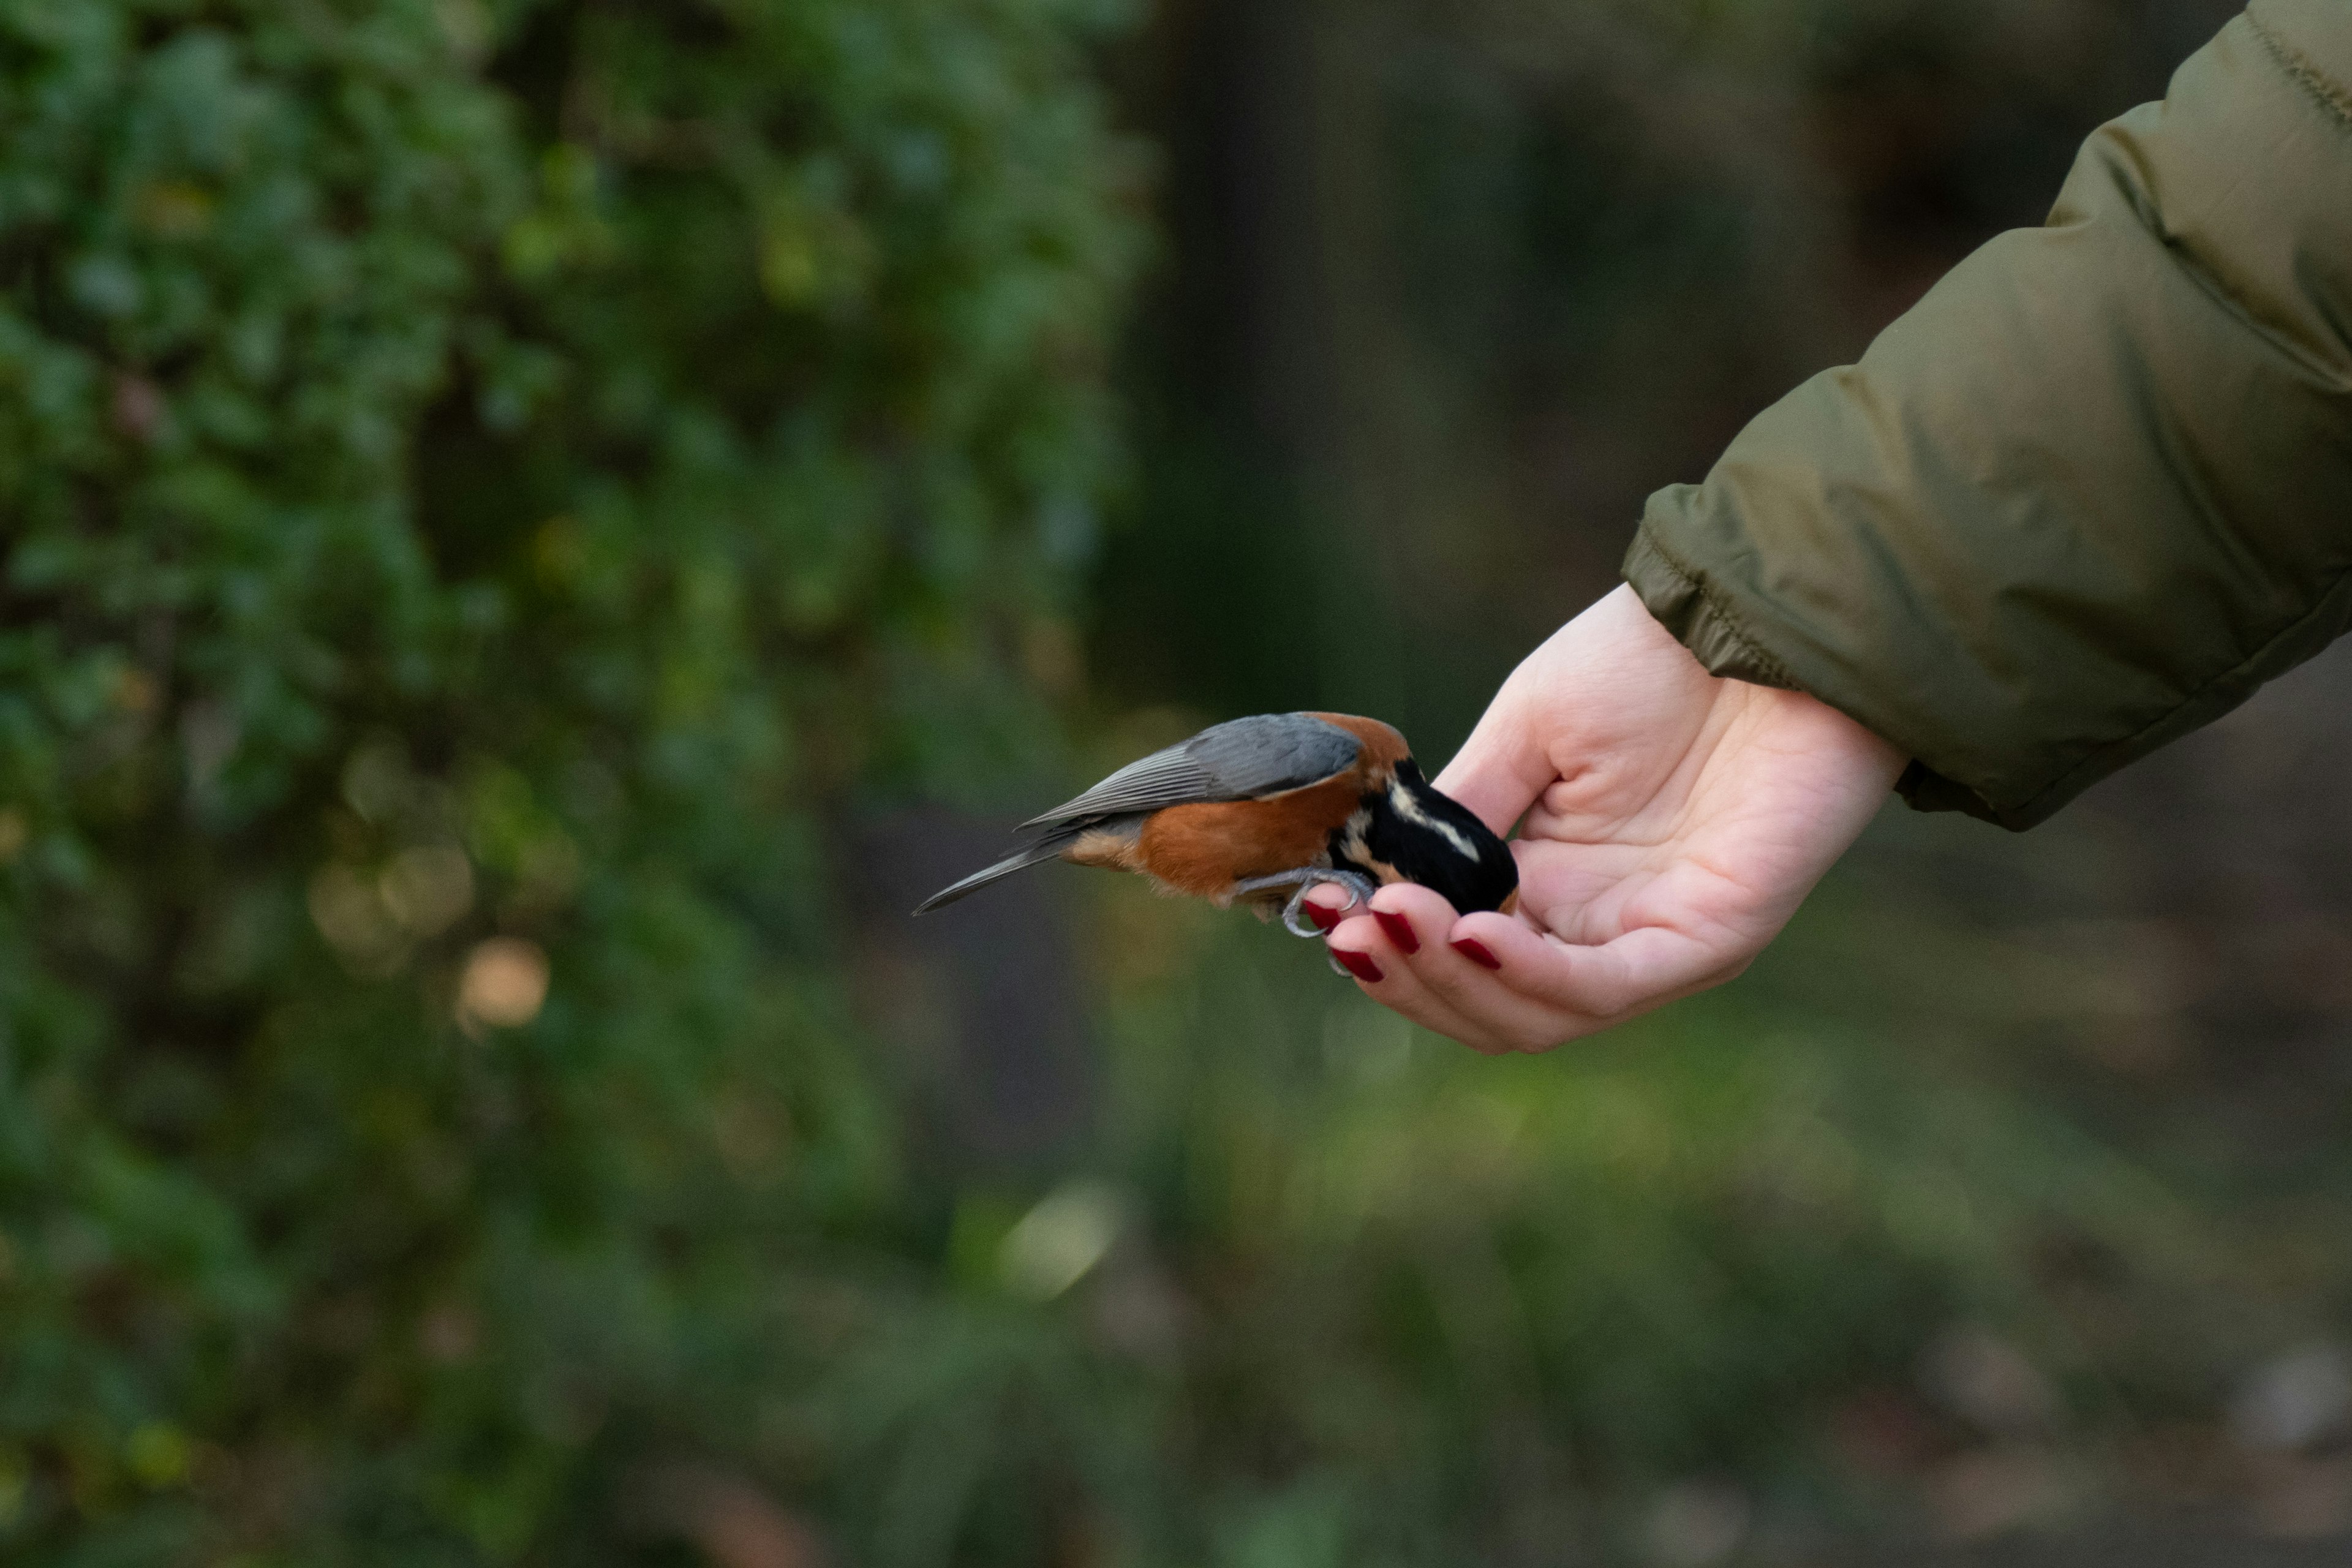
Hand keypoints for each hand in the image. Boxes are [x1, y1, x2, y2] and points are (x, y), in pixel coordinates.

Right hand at [1308, 584, 1904, 1052]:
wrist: (1759, 613)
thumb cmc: (1653, 658)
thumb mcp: (1528, 728)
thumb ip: (1465, 811)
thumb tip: (1381, 875)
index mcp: (1550, 879)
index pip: (1455, 952)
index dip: (1385, 945)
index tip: (1323, 907)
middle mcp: (1598, 924)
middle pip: (1487, 1004)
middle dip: (1406, 976)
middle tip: (1348, 927)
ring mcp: (1654, 939)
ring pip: (1537, 1014)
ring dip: (1451, 979)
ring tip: (1396, 921)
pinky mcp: (1711, 937)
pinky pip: (1607, 986)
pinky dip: (1531, 973)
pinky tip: (1470, 930)